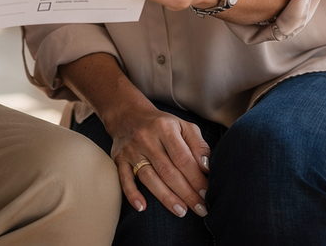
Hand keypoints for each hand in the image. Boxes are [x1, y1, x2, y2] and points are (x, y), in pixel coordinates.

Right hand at [105, 102, 209, 217]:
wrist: (127, 114)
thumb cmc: (162, 124)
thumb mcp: (183, 126)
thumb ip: (198, 145)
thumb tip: (206, 168)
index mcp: (165, 128)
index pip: (182, 158)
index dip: (196, 178)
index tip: (206, 193)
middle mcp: (146, 138)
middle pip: (168, 171)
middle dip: (186, 192)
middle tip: (200, 208)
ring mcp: (131, 150)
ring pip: (148, 177)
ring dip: (166, 197)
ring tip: (181, 212)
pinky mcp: (119, 159)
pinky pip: (124, 179)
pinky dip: (132, 194)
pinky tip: (142, 207)